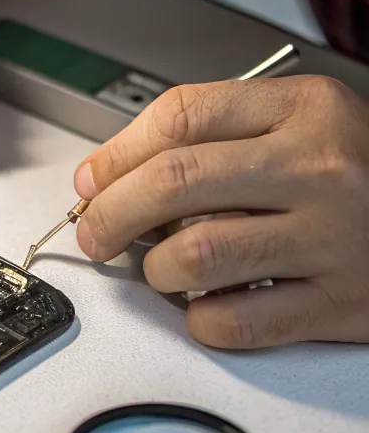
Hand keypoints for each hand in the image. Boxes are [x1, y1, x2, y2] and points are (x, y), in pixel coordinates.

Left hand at [72, 76, 368, 347]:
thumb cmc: (358, 175)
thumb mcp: (297, 127)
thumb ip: (210, 139)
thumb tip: (105, 177)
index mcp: (305, 110)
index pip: (180, 117)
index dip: (115, 154)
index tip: (91, 182)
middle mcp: (321, 167)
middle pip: (174, 181)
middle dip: (111, 213)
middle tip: (95, 233)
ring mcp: (335, 237)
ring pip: (196, 254)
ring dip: (155, 270)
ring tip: (162, 269)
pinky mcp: (342, 304)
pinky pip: (237, 321)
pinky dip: (200, 320)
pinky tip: (204, 306)